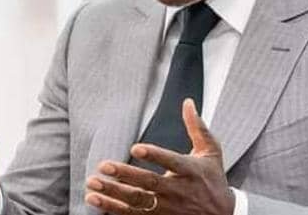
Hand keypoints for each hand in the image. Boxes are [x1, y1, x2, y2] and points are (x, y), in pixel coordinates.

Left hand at [85, 99, 234, 214]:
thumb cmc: (214, 179)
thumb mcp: (211, 151)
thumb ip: (197, 127)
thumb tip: (188, 102)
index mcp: (190, 170)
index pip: (171, 161)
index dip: (154, 155)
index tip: (136, 148)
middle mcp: (178, 190)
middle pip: (149, 183)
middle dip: (125, 174)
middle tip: (104, 166)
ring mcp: (168, 208)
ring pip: (137, 202)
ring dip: (113, 195)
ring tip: (93, 186)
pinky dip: (114, 210)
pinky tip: (97, 202)